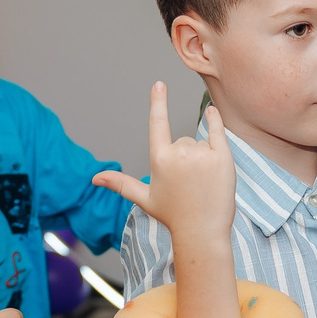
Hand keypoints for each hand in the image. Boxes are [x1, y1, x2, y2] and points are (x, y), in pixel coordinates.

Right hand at [93, 82, 235, 244]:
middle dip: (185, 157)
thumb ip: (120, 184)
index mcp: (159, 159)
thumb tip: (94, 179)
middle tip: (189, 184)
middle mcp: (179, 153)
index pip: (157, 123)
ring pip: (199, 143)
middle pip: (181, 140)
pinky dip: (216, 122)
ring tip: (202, 183)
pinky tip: (213, 113)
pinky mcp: (222, 157)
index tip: (159, 84)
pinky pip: (218, 131)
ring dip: (201, 157)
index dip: (158, 102)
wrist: (203, 233)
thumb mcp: (144, 198)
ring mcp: (201, 155)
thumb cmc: (174, 216)